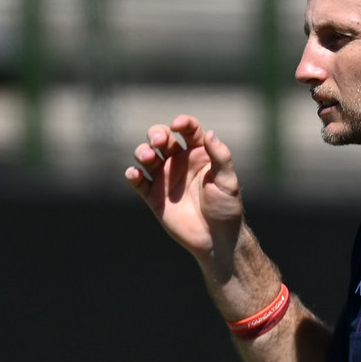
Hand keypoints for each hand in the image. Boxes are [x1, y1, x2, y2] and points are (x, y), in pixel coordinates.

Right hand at [125, 115, 243, 270]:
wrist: (216, 239)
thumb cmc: (226, 209)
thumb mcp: (228, 182)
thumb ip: (221, 157)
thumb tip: (210, 134)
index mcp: (199, 154)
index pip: (188, 130)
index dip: (182, 123)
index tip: (178, 125)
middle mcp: (179, 162)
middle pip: (161, 137)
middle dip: (156, 134)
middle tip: (158, 143)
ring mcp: (165, 178)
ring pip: (146, 155)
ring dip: (143, 151)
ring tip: (148, 157)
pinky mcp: (153, 196)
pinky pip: (138, 181)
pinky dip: (133, 175)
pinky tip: (135, 174)